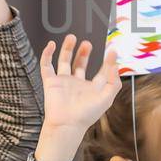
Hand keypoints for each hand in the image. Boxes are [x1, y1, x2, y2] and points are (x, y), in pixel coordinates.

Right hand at [35, 36, 120, 160]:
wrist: (67, 124)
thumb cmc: (87, 114)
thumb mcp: (107, 97)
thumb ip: (114, 80)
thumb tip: (114, 62)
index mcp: (92, 88)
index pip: (100, 72)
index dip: (107, 62)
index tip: (111, 50)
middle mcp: (77, 84)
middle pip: (80, 65)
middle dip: (84, 53)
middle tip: (88, 44)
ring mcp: (63, 82)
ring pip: (64, 61)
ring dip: (68, 49)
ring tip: (72, 37)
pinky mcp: (50, 82)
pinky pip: (46, 66)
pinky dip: (47, 55)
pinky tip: (51, 45)